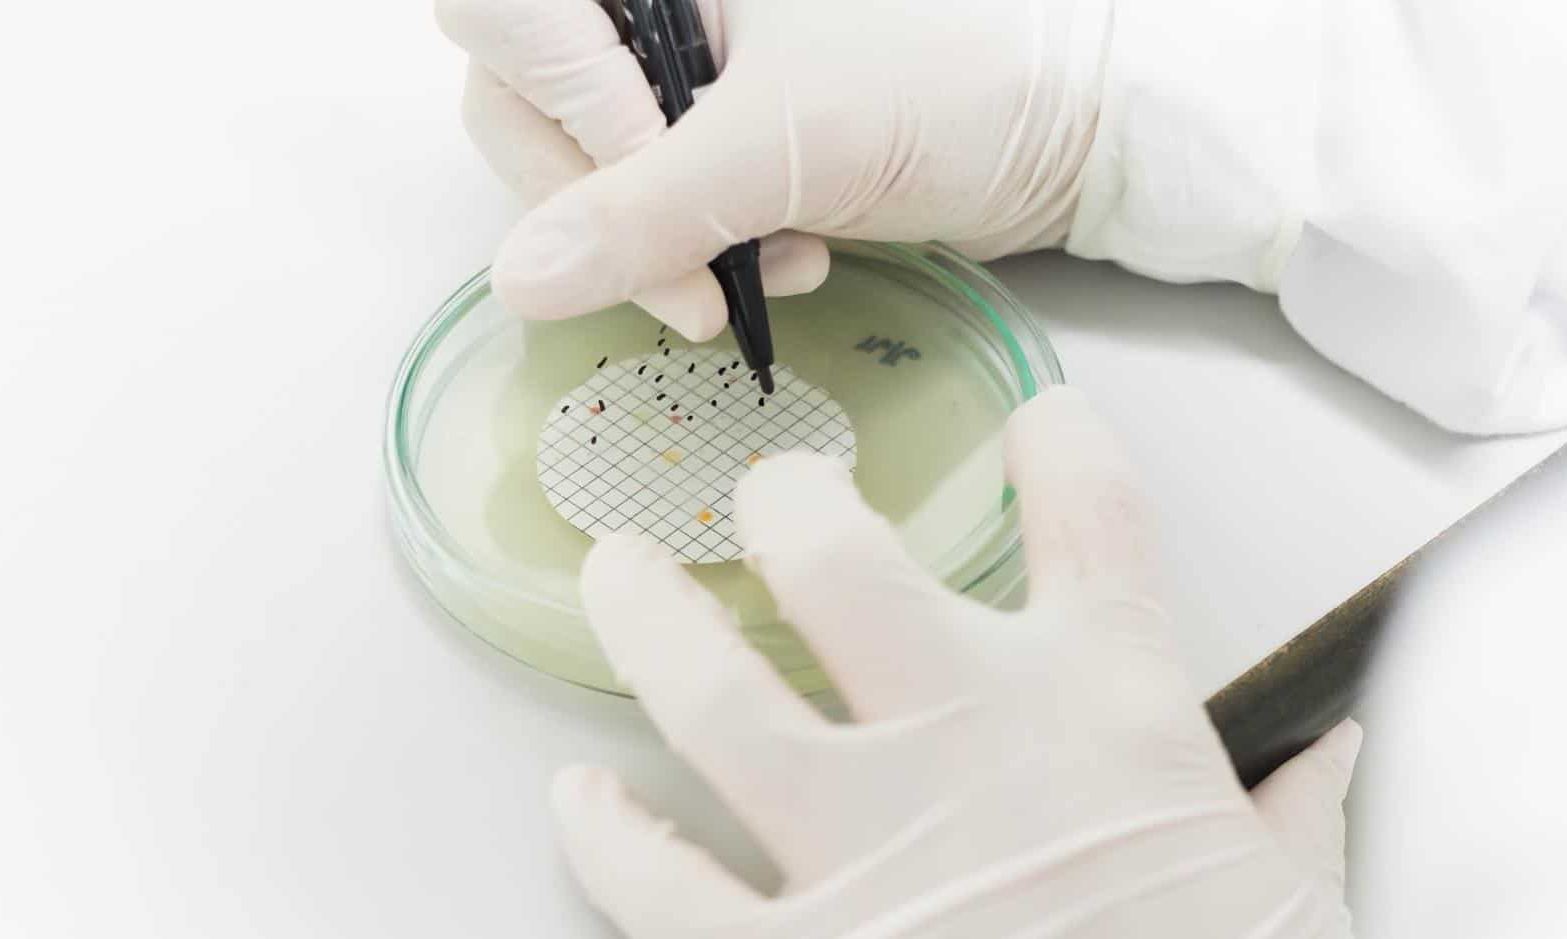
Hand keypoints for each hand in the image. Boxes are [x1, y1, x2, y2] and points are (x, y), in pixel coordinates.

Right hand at [435, 0, 1109, 337]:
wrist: (1061, 134)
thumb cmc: (949, 87)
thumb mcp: (786, 143)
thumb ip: (644, 207)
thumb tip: (522, 279)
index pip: (505, 11)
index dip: (555, 100)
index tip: (644, 170)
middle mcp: (654, 5)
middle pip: (520, 97)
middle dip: (602, 206)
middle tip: (694, 282)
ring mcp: (674, 72)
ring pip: (575, 167)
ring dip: (658, 243)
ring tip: (768, 266)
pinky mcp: (706, 141)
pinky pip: (641, 208)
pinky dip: (697, 253)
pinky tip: (785, 259)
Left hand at [549, 386, 1368, 938]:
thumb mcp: (1304, 909)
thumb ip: (1294, 809)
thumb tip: (1323, 751)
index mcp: (1115, 712)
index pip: (1087, 510)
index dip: (1057, 442)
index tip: (1033, 424)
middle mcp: (973, 746)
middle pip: (834, 556)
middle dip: (786, 504)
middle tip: (769, 504)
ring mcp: (867, 859)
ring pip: (705, 687)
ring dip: (644, 616)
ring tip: (616, 579)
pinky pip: (652, 885)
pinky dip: (602, 835)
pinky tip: (581, 801)